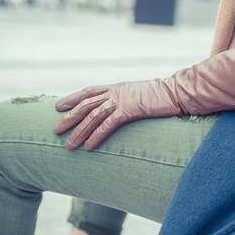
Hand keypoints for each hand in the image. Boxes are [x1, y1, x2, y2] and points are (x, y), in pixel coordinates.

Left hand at [52, 80, 184, 150]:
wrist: (179, 92)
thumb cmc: (163, 96)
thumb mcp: (140, 95)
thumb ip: (127, 101)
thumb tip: (120, 111)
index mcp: (117, 87)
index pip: (89, 92)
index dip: (72, 99)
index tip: (58, 106)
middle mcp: (116, 92)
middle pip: (86, 104)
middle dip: (69, 118)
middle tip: (55, 130)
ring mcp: (122, 99)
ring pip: (93, 116)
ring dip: (79, 132)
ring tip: (68, 145)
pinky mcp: (130, 109)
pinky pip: (109, 124)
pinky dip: (96, 136)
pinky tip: (88, 147)